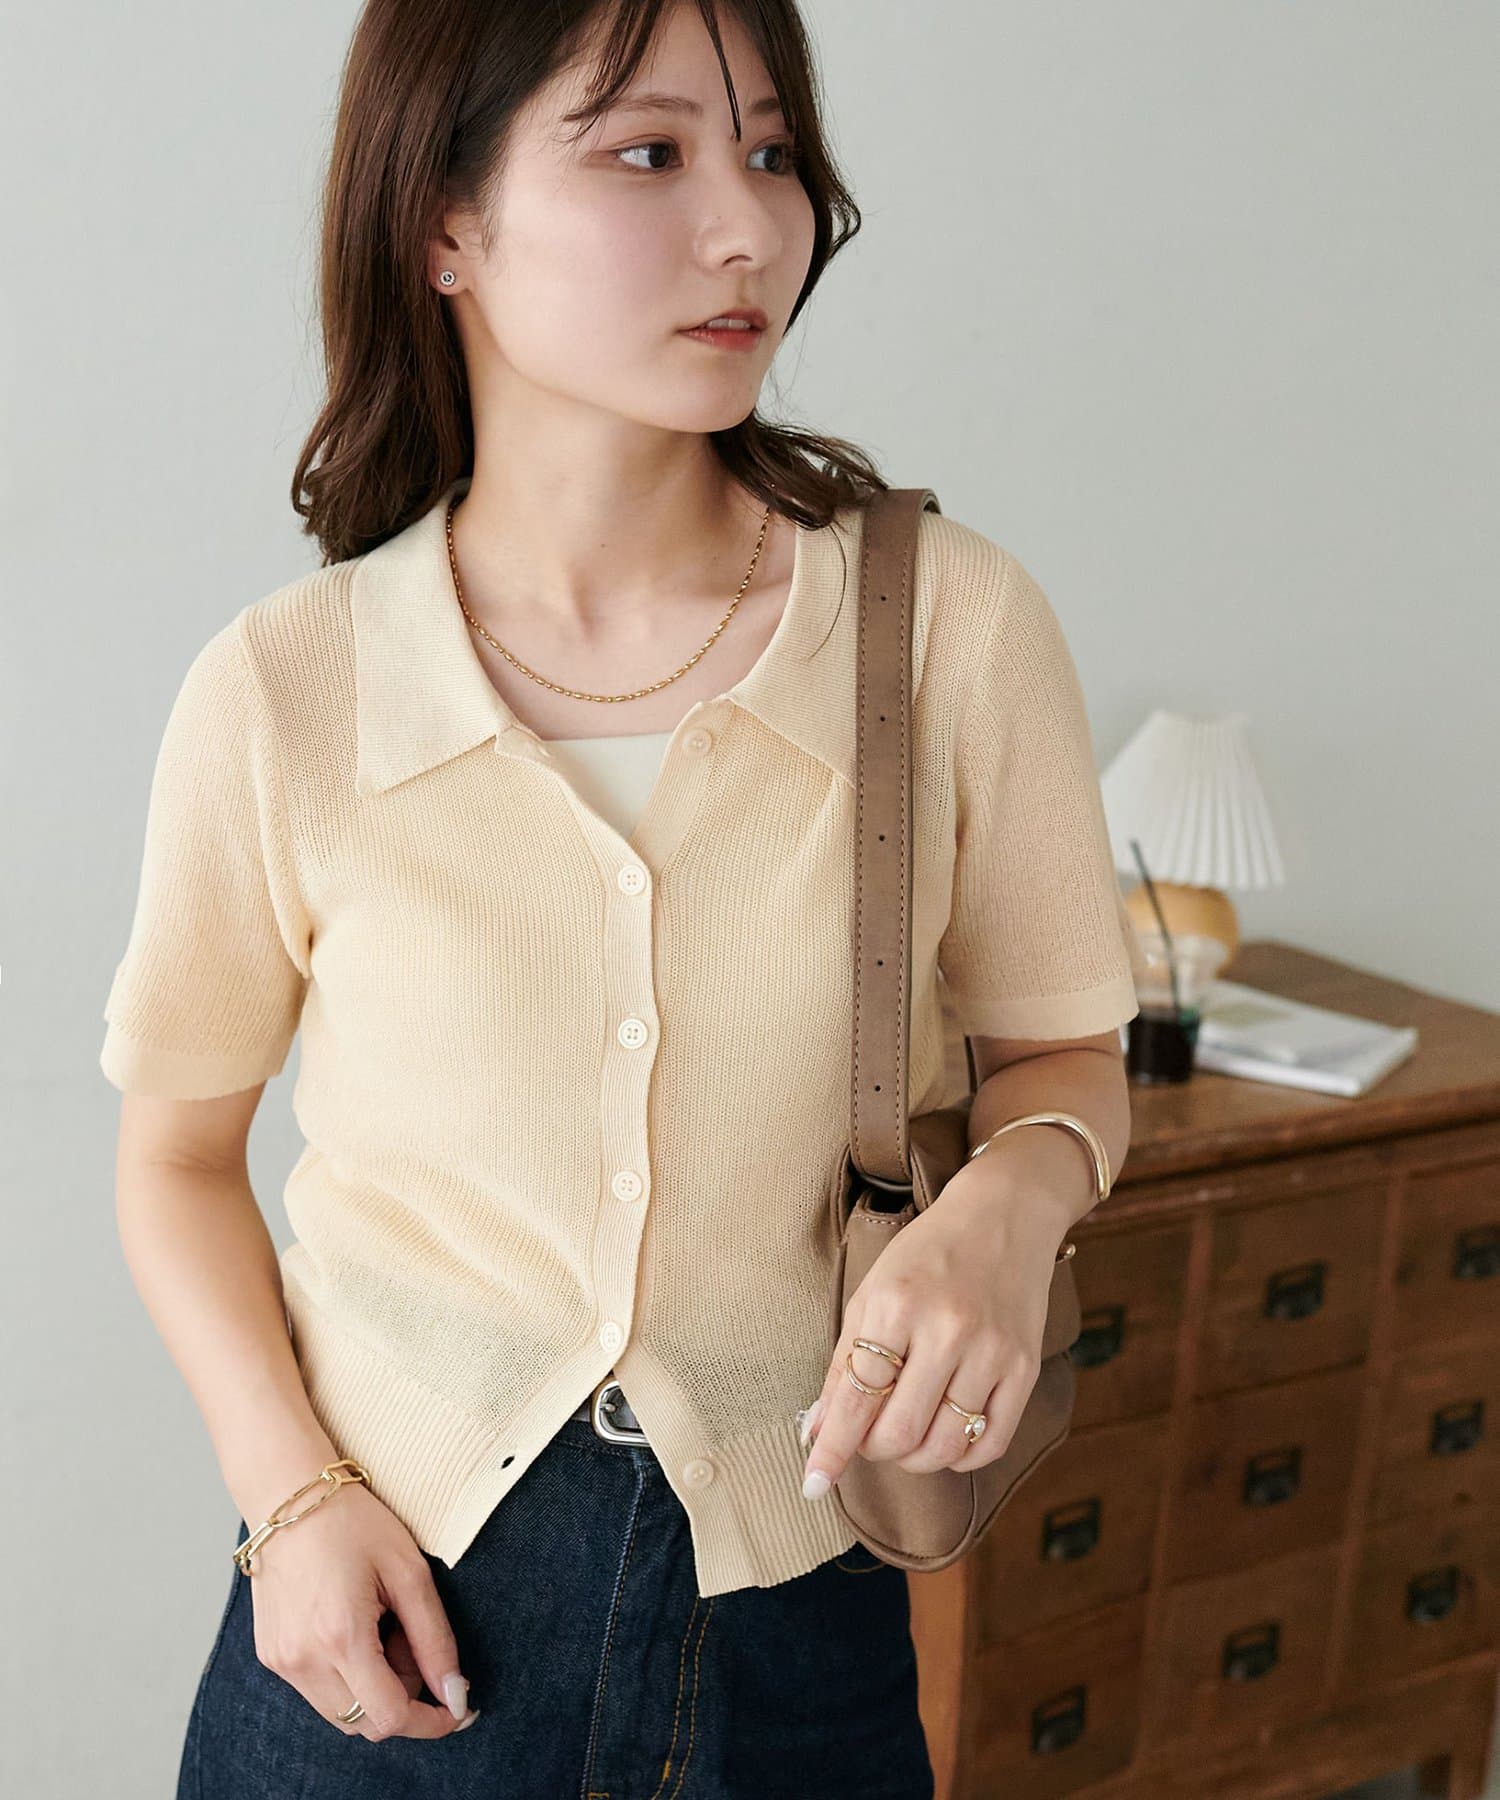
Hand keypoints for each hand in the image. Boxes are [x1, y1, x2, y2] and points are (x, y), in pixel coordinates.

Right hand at [243, 1480, 477, 1740]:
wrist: (289, 1497)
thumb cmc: (353, 1522)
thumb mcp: (409, 1572)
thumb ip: (434, 1639)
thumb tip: (455, 1693)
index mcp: (341, 1637)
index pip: (390, 1717)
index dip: (430, 1721)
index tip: (457, 1708)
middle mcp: (304, 1660)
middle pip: (366, 1724)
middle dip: (403, 1698)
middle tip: (413, 1642)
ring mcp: (282, 1662)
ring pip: (341, 1714)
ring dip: (374, 1690)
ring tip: (384, 1628)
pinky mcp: (271, 1656)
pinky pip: (318, 1692)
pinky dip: (347, 1677)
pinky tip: (355, 1627)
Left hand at [801, 1163, 1065, 1497]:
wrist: (1003, 1217)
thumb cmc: (926, 1255)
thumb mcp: (872, 1293)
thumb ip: (845, 1364)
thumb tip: (818, 1431)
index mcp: (897, 1305)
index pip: (857, 1399)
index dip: (832, 1449)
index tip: (813, 1483)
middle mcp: (947, 1329)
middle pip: (901, 1433)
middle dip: (874, 1450)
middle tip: (870, 1437)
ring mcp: (991, 1350)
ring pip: (945, 1446)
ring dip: (915, 1458)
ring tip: (906, 1435)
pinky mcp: (1024, 1367)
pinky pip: (991, 1442)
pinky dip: (961, 1457)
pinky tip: (946, 1438)